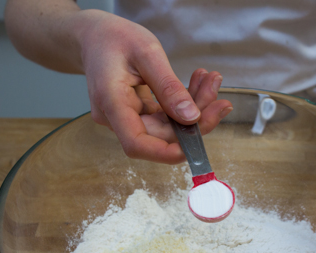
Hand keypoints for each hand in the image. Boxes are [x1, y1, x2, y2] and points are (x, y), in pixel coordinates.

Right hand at [76, 10, 231, 163]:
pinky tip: (198, 84)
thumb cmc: (114, 38)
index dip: (167, 153)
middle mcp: (116, 117)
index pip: (137, 144)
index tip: (197, 145)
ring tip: (211, 82)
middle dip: (195, 120)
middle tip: (220, 100)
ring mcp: (125, 117)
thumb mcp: (146, 52)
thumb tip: (191, 117)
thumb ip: (168, 86)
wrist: (95, 35)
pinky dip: (183, 103)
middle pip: (160, 135)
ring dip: (194, 109)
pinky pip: (164, 116)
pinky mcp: (136, 112)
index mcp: (111, 103)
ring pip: (167, 126)